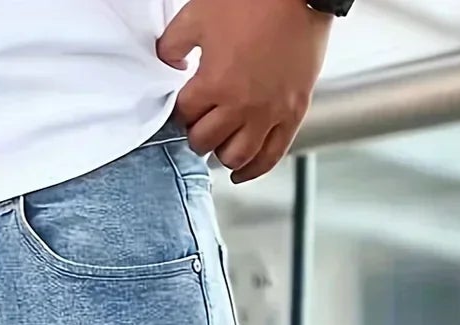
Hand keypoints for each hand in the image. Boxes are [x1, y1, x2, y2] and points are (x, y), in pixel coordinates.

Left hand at [158, 0, 330, 182]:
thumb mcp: (197, 15)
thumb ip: (173, 44)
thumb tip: (167, 64)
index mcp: (214, 83)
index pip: (184, 116)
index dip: (181, 110)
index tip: (187, 104)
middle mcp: (241, 106)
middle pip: (205, 142)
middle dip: (197, 134)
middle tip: (200, 124)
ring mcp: (268, 114)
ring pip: (235, 157)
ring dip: (222, 153)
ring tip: (220, 142)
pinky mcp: (292, 114)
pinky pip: (271, 156)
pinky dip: (254, 170)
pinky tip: (241, 173)